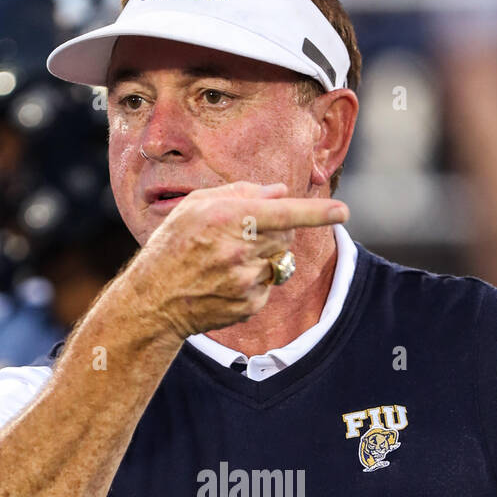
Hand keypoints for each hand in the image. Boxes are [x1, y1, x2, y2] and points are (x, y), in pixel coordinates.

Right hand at [129, 181, 348, 338]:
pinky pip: (269, 285)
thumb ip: (241, 193)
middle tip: (246, 234)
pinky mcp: (249, 305)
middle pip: (286, 234)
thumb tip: (281, 192)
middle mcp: (239, 250)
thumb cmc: (173, 245)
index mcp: (227, 218)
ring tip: (228, 261)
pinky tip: (227, 282)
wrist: (153, 301)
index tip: (343, 212)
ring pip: (279, 260)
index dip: (317, 213)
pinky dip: (256, 281)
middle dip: (278, 229)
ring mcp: (245, 281)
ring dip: (265, 256)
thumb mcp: (196, 206)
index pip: (283, 213)